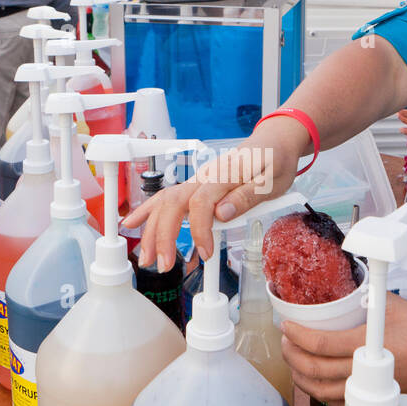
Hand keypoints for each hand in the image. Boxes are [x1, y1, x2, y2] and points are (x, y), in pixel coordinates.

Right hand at [121, 116, 307, 270]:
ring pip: (165, 202)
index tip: (206, 253)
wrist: (273, 141)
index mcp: (223, 176)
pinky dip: (147, 212)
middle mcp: (204, 178)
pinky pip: (166, 198)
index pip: (201, 204)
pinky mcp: (195, 187)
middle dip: (162, 235)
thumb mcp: (272, 180)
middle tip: (163, 264)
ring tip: (145, 257)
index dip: (200, 230)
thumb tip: (222, 214)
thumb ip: (246, 197)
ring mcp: (196, 181)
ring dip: (152, 230)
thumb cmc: (275, 160)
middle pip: (173, 204)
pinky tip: (132, 224)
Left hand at [280, 293, 406, 405]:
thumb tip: (346, 291)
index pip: (320, 344)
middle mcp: (363, 371)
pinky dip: (320, 394)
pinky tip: (315, 382)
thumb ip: (367, 299)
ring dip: (301, 377)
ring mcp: (368, 390)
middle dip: (292, 355)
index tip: (287, 326)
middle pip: (314, 370)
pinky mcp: (373, 400)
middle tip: (285, 342)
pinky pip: (338, 404)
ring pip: (321, 392)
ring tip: (294, 361)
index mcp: (366, 346)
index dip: (298, 336)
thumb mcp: (394, 306)